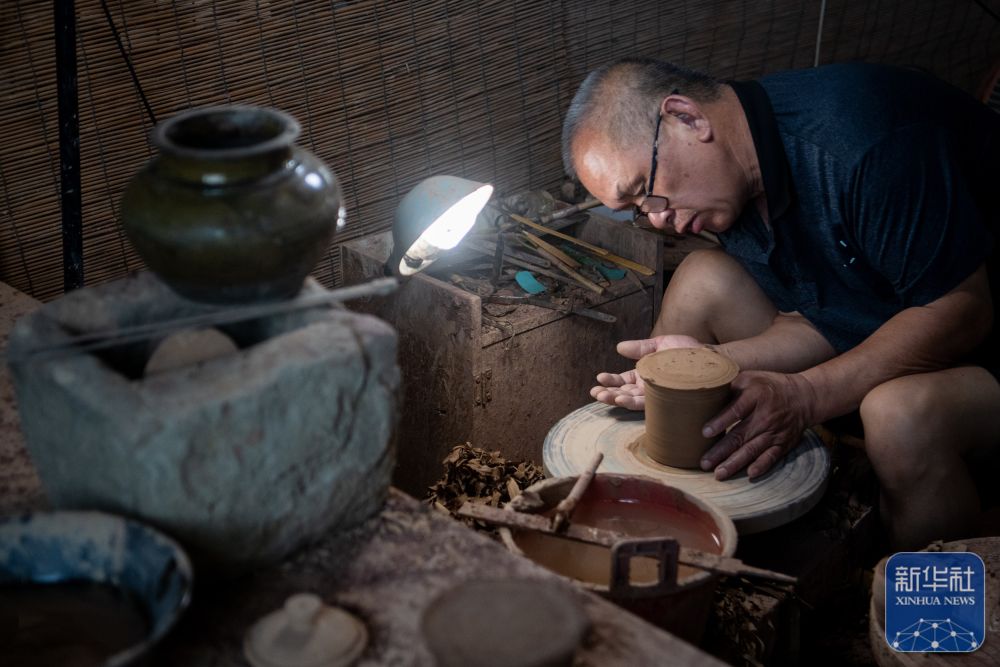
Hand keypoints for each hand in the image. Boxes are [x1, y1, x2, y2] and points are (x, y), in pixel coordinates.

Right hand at [590, 335, 703, 410]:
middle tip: (596, 393)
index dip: (611, 381)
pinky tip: (623, 400)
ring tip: (604, 397)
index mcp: (647, 374)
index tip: (599, 379)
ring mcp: (660, 396)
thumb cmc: (690, 353)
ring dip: (617, 399)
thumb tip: (619, 347)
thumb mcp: (662, 344)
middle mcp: (651, 388)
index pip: (625, 381)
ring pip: (633, 401)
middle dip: (609, 393)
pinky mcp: (669, 402)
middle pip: (625, 393)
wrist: (714, 361)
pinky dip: (634, 403)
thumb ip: (641, 347)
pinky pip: (649, 405)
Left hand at [699, 371, 818, 479]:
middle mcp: (765, 416)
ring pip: (752, 450)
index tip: (705, 433)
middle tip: (704, 463)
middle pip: (740, 435)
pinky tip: (749, 474)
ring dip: (735, 463)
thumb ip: (729, 386)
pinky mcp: (783, 443)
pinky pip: (772, 457)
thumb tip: (703, 394)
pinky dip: (762, 466)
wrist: (804, 396)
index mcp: (756, 395)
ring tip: (719, 474)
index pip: (736, 410)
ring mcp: (775, 432)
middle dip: (721, 451)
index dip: (720, 422)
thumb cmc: (768, 386)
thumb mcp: (750, 377)